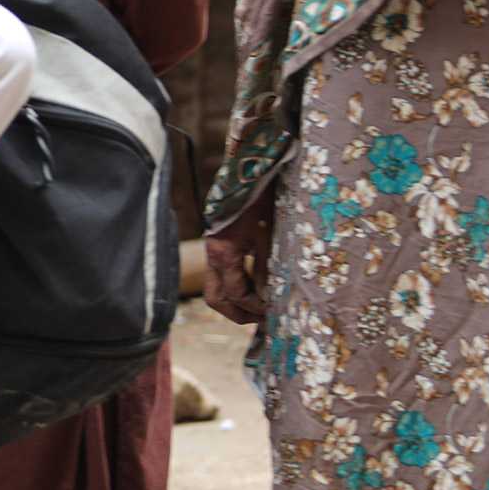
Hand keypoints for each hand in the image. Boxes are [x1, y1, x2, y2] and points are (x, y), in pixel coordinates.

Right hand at [204, 197, 274, 325]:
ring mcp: (213, 248)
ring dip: (236, 301)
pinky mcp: (219, 243)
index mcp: (223, 253)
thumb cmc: (261, 200)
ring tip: (262, 305)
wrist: (249, 170)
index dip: (256, 308)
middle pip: (215, 298)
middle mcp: (213, 253)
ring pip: (216, 288)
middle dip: (238, 313)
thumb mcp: (268, 236)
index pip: (236, 294)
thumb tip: (272, 297)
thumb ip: (267, 268)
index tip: (275, 312)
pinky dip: (237, 285)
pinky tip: (259, 284)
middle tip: (263, 318)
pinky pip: (222, 274)